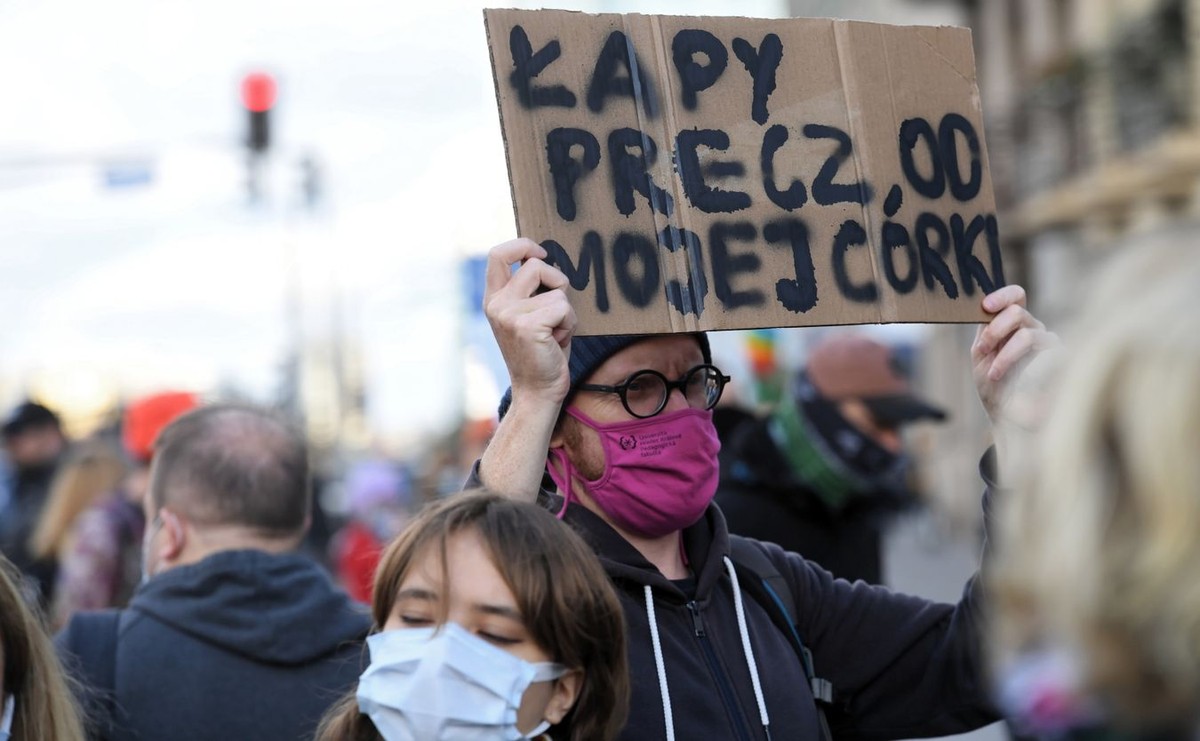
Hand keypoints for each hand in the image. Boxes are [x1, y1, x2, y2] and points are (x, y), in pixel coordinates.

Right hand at [484, 238, 576, 411]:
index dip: (522, 245)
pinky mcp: (527, 326)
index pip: (497, 255)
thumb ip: (531, 290)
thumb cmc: (541, 352)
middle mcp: (497, 304)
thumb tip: (544, 259)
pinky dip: (569, 324)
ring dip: (566, 311)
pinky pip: (564, 308)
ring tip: (554, 333)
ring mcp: (509, 315)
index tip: (541, 254)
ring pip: (557, 290)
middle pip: (535, 266)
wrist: (537, 392)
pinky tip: (556, 341)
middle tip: (556, 311)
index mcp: (494, 299)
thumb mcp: (529, 315)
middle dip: (557, 282)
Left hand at [971, 285, 1059, 425]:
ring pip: (1027, 335)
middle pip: (1017, 313)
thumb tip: (982, 308)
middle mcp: (1034, 328)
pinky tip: (1018, 383)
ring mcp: (1049, 343)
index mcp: (1014, 324)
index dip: (1002, 296)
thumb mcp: (982, 356)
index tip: (985, 306)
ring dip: (1005, 356)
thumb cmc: (994, 385)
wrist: (1007, 416)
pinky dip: (1023, 369)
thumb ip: (984, 331)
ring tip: (995, 375)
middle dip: (994, 330)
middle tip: (983, 350)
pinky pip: (1044, 356)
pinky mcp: (1062, 361)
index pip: (1016, 296)